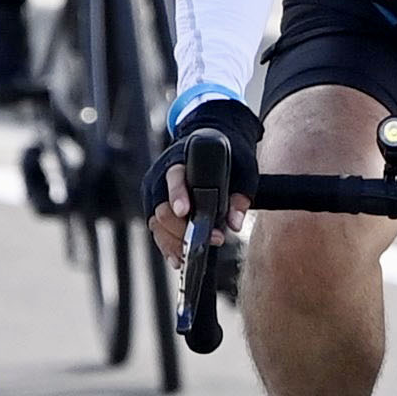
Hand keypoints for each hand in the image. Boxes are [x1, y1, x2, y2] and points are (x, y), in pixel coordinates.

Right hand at [145, 95, 261, 270]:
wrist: (211, 137)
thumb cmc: (227, 152)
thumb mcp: (242, 166)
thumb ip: (241, 193)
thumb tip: (235, 223)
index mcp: (182, 159)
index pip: (175, 178)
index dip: (178, 196)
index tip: (186, 212)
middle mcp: (161, 176)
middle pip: (162, 208)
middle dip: (183, 229)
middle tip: (210, 240)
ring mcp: (155, 191)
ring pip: (156, 223)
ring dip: (173, 242)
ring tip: (189, 257)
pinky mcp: (154, 205)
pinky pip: (156, 229)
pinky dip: (167, 244)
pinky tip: (178, 257)